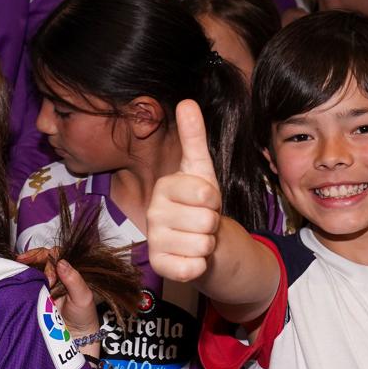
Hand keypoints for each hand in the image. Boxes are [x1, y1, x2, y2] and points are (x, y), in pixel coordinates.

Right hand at [19, 247, 99, 337]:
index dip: (46, 255)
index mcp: (68, 271)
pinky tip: (16, 280)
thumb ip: (74, 279)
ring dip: (25, 268)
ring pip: (32, 268)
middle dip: (32, 259)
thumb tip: (61, 262)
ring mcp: (44, 283)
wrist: (75, 336)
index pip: (55, 254)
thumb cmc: (83, 315)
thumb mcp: (83, 297)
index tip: (40, 264)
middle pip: (41, 258)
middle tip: (26, 267)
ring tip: (18, 270)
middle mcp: (56, 274)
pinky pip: (26, 282)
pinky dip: (21, 280)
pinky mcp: (35, 294)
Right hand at [147, 100, 221, 282]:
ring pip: (203, 244)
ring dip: (208, 244)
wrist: (199, 240)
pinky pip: (192, 267)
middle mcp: (153, 213)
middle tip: (202, 222)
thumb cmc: (200, 204)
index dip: (215, 200)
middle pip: (206, 220)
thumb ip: (194, 136)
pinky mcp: (160, 266)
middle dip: (213, 223)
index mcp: (164, 187)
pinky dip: (200, 265)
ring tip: (198, 237)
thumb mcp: (201, 169)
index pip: (206, 193)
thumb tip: (186, 101)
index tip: (205, 200)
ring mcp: (154, 241)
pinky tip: (191, 257)